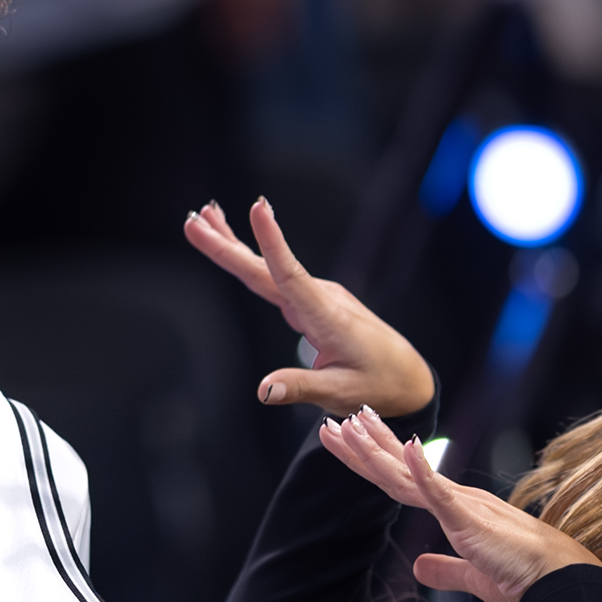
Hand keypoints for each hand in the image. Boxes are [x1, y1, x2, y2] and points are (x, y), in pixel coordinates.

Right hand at [185, 197, 435, 415]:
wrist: (406, 377)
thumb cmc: (377, 385)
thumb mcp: (340, 393)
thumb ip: (300, 388)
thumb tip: (263, 390)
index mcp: (326, 316)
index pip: (291, 275)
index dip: (272, 242)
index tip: (257, 208)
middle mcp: (320, 298)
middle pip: (266, 268)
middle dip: (228, 244)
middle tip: (194, 221)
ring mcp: (316, 296)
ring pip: (267, 268)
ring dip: (234, 244)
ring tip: (204, 219)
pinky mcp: (312, 301)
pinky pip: (275, 276)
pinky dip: (250, 259)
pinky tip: (233, 248)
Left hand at [319, 407, 600, 601]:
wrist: (559, 582)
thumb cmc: (523, 577)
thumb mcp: (472, 576)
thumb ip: (445, 570)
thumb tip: (418, 568)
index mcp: (455, 509)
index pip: (405, 480)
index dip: (376, 461)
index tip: (350, 442)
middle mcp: (456, 499)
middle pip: (399, 469)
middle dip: (365, 446)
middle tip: (334, 422)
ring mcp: (463, 505)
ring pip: (409, 474)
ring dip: (378, 449)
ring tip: (351, 424)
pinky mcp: (472, 519)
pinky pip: (442, 492)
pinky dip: (423, 470)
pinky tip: (409, 447)